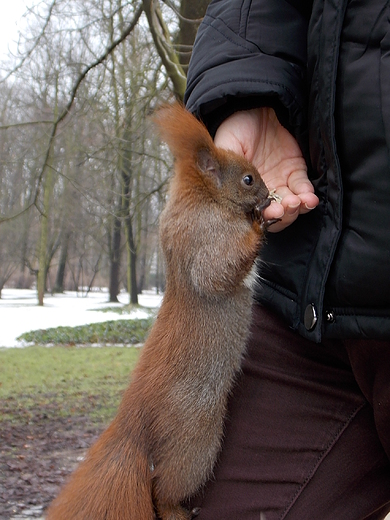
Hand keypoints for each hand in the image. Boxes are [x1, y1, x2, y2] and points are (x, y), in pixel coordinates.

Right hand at [214, 107, 318, 231]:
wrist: (255, 106)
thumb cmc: (235, 126)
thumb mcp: (224, 146)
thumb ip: (220, 168)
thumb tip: (214, 186)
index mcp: (243, 190)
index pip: (253, 212)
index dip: (260, 217)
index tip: (265, 213)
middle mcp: (261, 190)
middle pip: (274, 214)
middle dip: (281, 216)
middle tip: (282, 209)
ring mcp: (280, 181)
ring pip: (291, 205)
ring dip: (296, 209)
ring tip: (298, 203)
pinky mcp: (296, 170)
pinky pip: (303, 187)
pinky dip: (307, 195)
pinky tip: (309, 198)